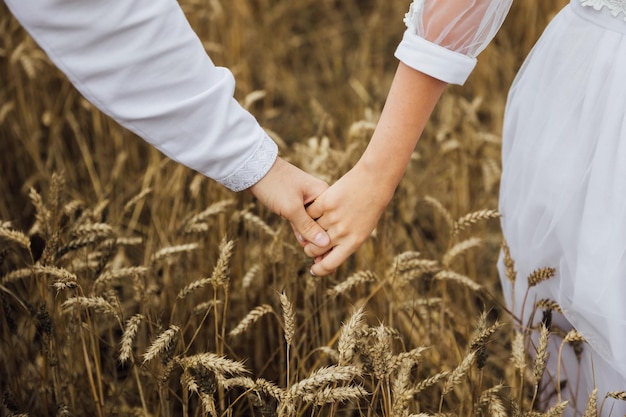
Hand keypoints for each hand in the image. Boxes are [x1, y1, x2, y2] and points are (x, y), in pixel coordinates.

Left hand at [249, 157, 330, 248]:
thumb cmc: (274, 184)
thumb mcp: (291, 208)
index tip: (322, 254)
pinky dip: (301, 230)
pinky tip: (301, 241)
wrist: (253, 169)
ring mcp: (307, 200)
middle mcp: (319, 196)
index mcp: (323, 194)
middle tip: (315, 258)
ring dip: (309, 236)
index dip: (328, 238)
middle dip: (319, 240)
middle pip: (324, 223)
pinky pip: (302, 220)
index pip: (332, 221)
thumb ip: (307, 227)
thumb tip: (325, 243)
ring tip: (312, 255)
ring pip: (312, 223)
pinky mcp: (296, 203)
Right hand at [304, 161, 394, 275]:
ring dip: (306, 231)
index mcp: (353, 243)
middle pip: (314, 250)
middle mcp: (342, 233)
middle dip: (309, 250)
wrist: (374, 182)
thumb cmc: (369, 208)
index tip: (314, 269)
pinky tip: (312, 211)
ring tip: (310, 226)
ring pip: (309, 232)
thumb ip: (343, 245)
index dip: (319, 270)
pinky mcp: (325, 203)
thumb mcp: (361, 230)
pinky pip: (309, 214)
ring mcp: (333, 218)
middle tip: (310, 244)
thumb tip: (321, 259)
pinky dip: (308, 214)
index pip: (329, 265)